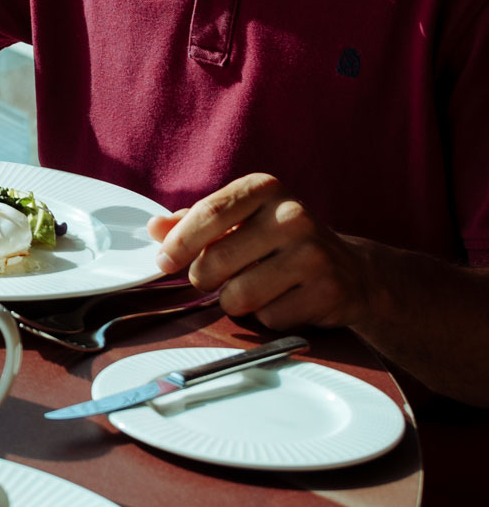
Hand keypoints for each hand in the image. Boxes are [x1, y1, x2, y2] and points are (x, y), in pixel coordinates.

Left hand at [146, 174, 375, 328]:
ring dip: (236, 302)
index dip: (178, 244)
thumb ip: (193, 223)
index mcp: (264, 189)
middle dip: (205, 279)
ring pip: (238, 296)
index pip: (208, 214)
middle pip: (215, 261)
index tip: (165, 262)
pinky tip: (286, 300)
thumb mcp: (238, 221)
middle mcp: (292, 215)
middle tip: (221, 277)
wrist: (352, 271)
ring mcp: (314, 253)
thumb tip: (154, 227)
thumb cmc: (279, 243)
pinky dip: (268, 317)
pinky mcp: (328, 290)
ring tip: (256, 287)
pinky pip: (268, 318)